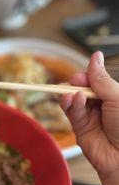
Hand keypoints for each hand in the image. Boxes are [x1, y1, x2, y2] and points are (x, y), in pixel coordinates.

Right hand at [60, 51, 118, 179]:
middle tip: (75, 82)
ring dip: (71, 95)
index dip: (87, 76)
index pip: (97, 81)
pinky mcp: (81, 128)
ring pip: (75, 100)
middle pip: (83, 89)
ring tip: (72, 95)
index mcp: (114, 96)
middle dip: (77, 84)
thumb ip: (101, 79)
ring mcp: (91, 117)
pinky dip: (70, 105)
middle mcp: (103, 106)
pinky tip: (72, 100)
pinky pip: (72, 113)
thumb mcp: (117, 97)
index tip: (82, 74)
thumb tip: (95, 56)